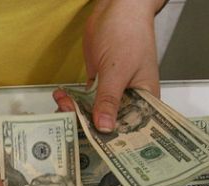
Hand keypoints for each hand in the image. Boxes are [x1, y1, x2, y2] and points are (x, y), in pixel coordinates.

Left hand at [53, 0, 161, 130]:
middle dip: (89, 126)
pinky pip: (86, 100)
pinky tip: (62, 98)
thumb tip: (104, 127)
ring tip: (62, 104)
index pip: (133, 129)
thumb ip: (109, 100)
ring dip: (76, 111)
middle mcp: (131, 99)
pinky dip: (73, 100)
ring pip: (94, 112)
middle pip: (110, 123)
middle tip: (70, 123)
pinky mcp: (100, 83)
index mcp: (146, 99)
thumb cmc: (128, 32)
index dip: (115, 141)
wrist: (115, 7)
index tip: (96, 148)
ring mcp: (114, 92)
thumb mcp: (117, 70)